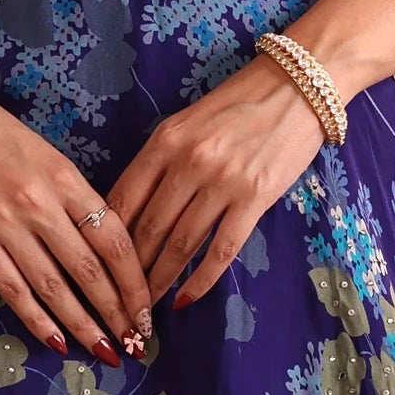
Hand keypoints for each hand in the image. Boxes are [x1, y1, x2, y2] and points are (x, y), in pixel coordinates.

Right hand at [0, 64, 151, 361]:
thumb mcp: (49, 157)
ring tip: (104, 350)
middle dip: (117, 312)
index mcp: (66, 180)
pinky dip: (37, 319)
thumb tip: (104, 251)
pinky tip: (56, 341)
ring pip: (54, 288)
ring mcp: (6, 225)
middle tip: (134, 343)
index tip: (146, 309)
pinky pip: (13, 289)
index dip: (134, 281)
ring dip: (82, 325)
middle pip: (89, 270)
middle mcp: (40, 204)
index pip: (113, 240)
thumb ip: (75, 200)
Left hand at [108, 58, 327, 312]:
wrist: (298, 86)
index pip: (123, 199)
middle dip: (128, 271)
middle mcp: (188, 162)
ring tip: (146, 308)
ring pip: (180, 244)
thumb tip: (131, 210)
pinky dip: (201, 280)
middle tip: (117, 299)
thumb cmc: (239, 104)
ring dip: (160, 281)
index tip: (96, 266)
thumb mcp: (186, 122)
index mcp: (164, 141)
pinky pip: (222, 249)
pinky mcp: (255, 198)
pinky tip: (186, 299)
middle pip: (147, 228)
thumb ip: (159, 161)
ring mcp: (222, 182)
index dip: (105, 239)